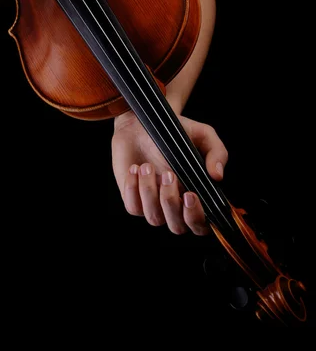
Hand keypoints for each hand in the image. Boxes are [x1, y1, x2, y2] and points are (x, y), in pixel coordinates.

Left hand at [112, 110, 227, 234]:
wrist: (142, 123)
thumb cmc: (175, 132)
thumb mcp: (203, 135)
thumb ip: (217, 153)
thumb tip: (218, 176)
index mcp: (196, 195)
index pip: (201, 224)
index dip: (197, 217)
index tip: (191, 195)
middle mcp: (175, 205)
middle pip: (177, 227)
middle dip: (172, 203)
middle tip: (169, 174)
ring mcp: (153, 204)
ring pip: (154, 218)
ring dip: (150, 192)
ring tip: (147, 166)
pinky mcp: (133, 199)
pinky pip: (133, 208)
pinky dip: (133, 189)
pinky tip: (135, 168)